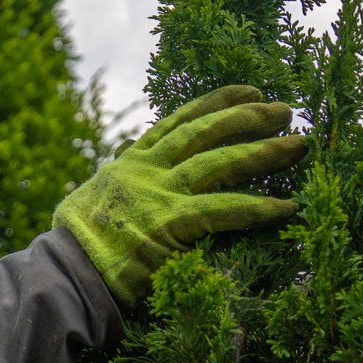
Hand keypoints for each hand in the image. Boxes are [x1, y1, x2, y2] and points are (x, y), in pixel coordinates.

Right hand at [53, 85, 306, 309]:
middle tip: (285, 110)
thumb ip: (116, 178)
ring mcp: (160, 195)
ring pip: (221, 162)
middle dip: (248, 117)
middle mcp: (147, 170)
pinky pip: (224, 210)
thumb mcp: (93, 197)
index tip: (248, 90)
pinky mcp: (171, 225)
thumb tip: (125, 155)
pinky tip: (286, 206)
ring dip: (264, 153)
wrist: (64, 272)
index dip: (217, 103)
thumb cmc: (76, 245)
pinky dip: (258, 208)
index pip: (179, 122)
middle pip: (206, 133)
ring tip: (298, 145)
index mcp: (130, 163)